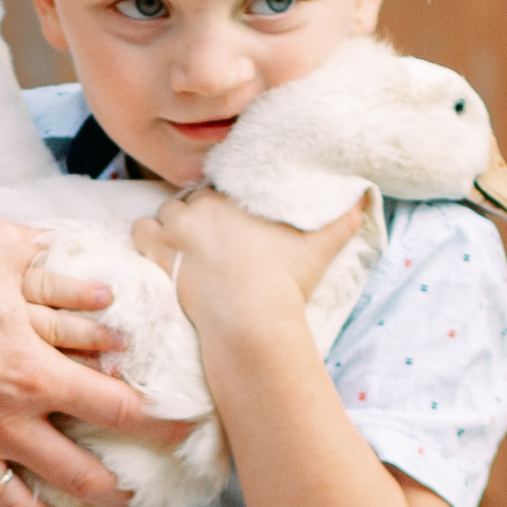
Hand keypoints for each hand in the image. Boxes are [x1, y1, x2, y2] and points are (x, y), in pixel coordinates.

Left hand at [139, 186, 366, 334]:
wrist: (252, 322)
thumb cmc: (287, 284)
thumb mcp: (323, 245)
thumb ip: (345, 216)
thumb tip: (367, 194)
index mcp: (237, 196)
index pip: (220, 184)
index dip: (221, 201)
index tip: (226, 221)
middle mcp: (204, 204)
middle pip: (192, 198)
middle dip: (198, 214)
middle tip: (208, 240)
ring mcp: (178, 226)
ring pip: (165, 211)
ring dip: (171, 226)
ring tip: (184, 247)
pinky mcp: (158, 250)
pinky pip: (140, 230)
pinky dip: (147, 239)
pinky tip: (159, 252)